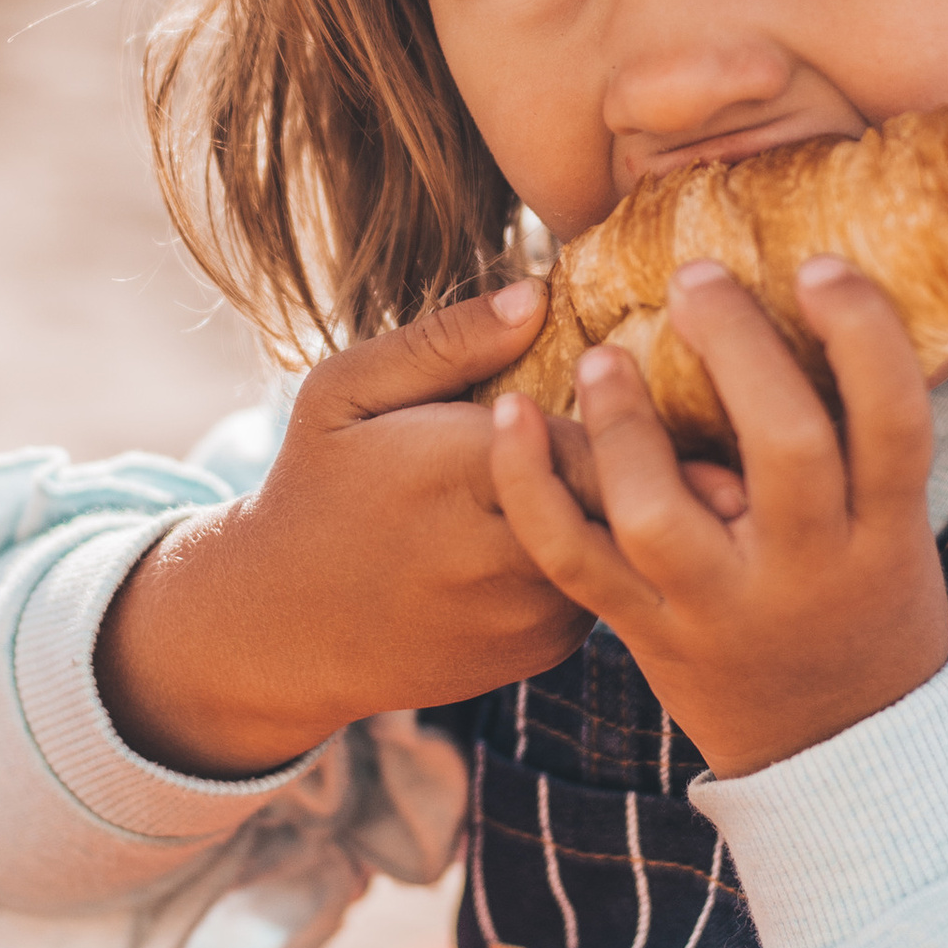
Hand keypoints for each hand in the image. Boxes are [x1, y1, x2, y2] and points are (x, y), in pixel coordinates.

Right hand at [98, 282, 596, 777]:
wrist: (286, 630)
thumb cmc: (317, 486)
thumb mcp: (347, 392)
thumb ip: (445, 341)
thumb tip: (539, 296)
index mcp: (462, 473)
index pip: (596, 432)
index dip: (617, 402)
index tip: (615, 374)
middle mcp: (505, 555)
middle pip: (628, 490)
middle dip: (644, 453)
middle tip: (661, 420)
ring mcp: (530, 614)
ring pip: (626, 540)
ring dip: (627, 502)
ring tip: (628, 463)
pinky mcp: (544, 651)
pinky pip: (605, 585)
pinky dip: (601, 551)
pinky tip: (578, 522)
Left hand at [486, 259, 947, 775]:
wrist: (836, 753)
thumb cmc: (872, 604)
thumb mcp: (901, 533)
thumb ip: (862, 442)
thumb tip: (831, 295)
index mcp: (887, 537)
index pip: (894, 423)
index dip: (864, 335)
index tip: (818, 266)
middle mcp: (809, 572)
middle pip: (787, 449)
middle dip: (739, 351)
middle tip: (697, 278)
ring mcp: (721, 607)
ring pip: (661, 514)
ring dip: (623, 425)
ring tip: (600, 357)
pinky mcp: (648, 632)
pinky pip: (574, 560)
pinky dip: (532, 485)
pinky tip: (510, 416)